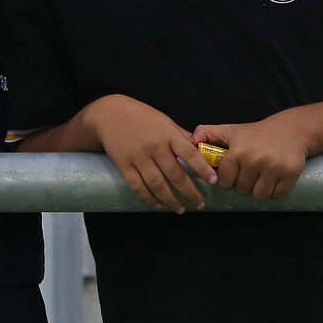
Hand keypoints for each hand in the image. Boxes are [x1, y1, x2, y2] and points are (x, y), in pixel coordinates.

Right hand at [84, 94, 216, 211]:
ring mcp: (138, 157)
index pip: (189, 153)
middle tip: (200, 204)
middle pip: (175, 175)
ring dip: (171, 200)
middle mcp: (154, 147)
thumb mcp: (164, 121)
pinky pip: (137, 186)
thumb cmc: (141, 116)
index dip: (202, 168)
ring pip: (157, 185)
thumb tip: (200, 149)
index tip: (213, 181)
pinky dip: (149, 198)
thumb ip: (181, 136)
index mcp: (167, 134)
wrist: (109, 114)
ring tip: (180, 209)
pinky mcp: (124, 166)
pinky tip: (158, 203)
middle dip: (190, 192)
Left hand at [192, 117, 309, 200]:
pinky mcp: (289, 174)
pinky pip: (276, 195)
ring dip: (259, 190)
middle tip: (249, 173)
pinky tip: (274, 178)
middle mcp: (255, 160)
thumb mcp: (231, 130)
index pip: (225, 180)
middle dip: (244, 184)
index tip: (233, 173)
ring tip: (261, 177)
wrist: (291, 129)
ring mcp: (273, 168)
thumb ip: (207, 133)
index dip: (227, 179)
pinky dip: (275, 191)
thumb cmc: (256, 132)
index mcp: (238, 151)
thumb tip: (190, 142)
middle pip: (242, 189)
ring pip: (259, 195)